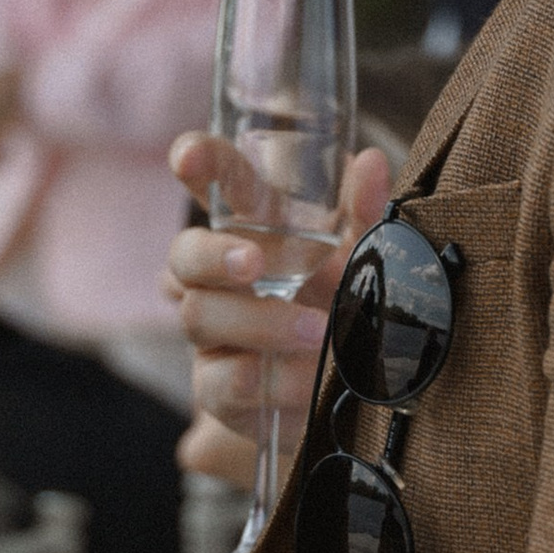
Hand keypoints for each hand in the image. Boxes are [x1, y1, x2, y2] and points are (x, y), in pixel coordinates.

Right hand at [163, 137, 392, 490]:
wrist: (353, 395)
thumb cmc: (348, 307)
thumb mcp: (364, 258)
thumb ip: (365, 214)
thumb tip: (370, 162)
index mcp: (253, 231)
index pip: (217, 186)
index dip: (198, 164)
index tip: (191, 157)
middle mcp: (219, 279)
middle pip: (183, 254)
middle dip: (212, 255)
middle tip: (253, 264)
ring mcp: (213, 335)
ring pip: (198, 316)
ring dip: (260, 323)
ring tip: (318, 332)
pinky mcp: (218, 389)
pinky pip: (224, 379)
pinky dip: (273, 378)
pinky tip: (309, 380)